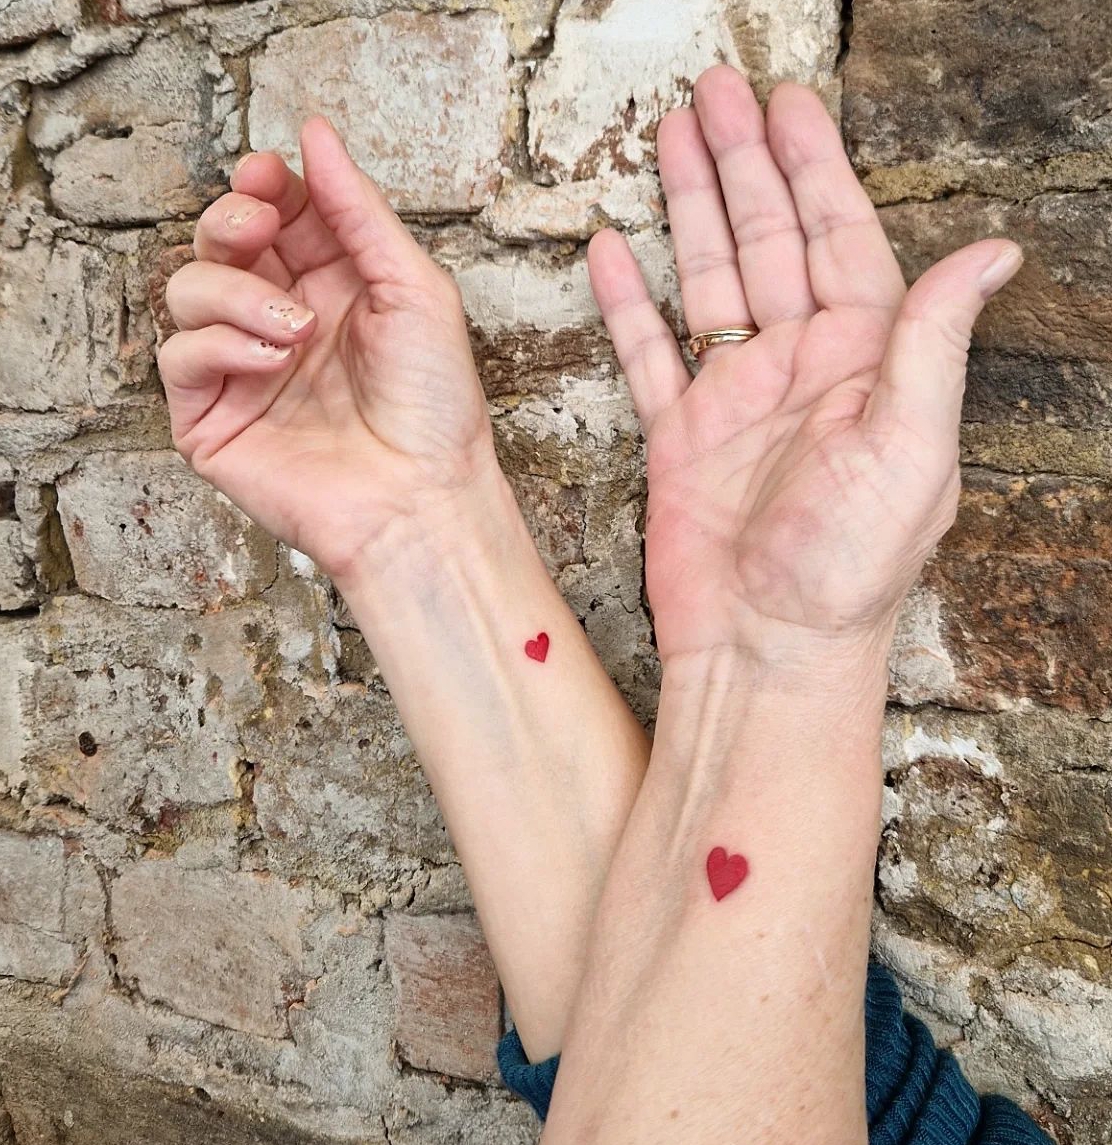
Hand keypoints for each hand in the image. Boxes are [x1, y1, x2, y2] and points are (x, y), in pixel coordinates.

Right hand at [158, 117, 496, 584]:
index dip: (263, 187)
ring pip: (187, 289)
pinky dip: (220, 346)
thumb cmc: (433, 407)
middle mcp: (283, 321)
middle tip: (259, 230)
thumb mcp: (414, 288)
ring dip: (235, 292)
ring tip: (295, 331)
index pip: (276, 215)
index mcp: (332, 288)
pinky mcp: (212, 418)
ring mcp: (244, 369)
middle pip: (220, 242)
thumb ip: (360, 210)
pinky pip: (179, 354)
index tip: (269, 176)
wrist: (423, 498)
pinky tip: (272, 363)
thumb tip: (315, 132)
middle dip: (231, 221)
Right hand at [588, 66, 1021, 664]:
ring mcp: (735, 401)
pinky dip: (630, 304)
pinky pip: (650, 354)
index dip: (813, 168)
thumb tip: (994, 252)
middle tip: (713, 96)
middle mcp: (799, 371)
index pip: (838, 239)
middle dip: (742, 164)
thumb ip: (932, 343)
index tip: (786, 106)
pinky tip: (615, 252)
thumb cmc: (846, 566)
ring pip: (709, 281)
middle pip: (768, 242)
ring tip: (668, 141)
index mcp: (862, 364)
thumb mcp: (911, 447)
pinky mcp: (680, 438)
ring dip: (691, 211)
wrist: (766, 646)